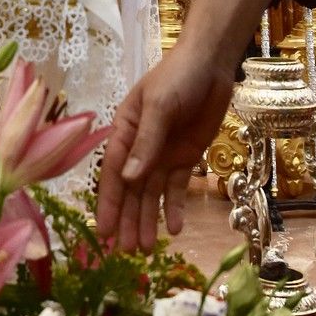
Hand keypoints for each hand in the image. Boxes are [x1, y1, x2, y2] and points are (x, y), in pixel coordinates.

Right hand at [95, 44, 235, 250]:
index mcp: (124, 131)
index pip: (112, 172)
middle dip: (126, 219)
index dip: (108, 202)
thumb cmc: (177, 77)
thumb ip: (146, 143)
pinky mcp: (184, 158)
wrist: (211, 64)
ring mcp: (162, 154)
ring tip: (144, 248)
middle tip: (125, 251)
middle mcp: (139, 147)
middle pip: (130, 189)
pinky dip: (174, 207)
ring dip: (147, 219)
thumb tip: (129, 179)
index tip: (104, 231)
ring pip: (150, 194)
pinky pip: (176, 188)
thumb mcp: (159, 106)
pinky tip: (175, 228)